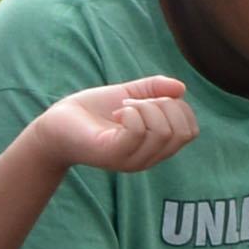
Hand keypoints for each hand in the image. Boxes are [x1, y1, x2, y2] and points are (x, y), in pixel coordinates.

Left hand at [25, 77, 197, 177]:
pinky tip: (117, 112)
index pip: (190, 131)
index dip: (177, 107)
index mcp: (155, 147)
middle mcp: (147, 158)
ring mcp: (130, 159)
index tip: (148, 101)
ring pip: (163, 132)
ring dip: (145, 107)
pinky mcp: (112, 154)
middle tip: (134, 103)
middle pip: (182, 132)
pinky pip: (138, 132)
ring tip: (122, 108)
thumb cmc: (93, 111)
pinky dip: (131, 113)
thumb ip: (155, 89)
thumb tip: (181, 88)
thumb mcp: (131, 94)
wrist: (58, 123)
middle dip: (163, 106)